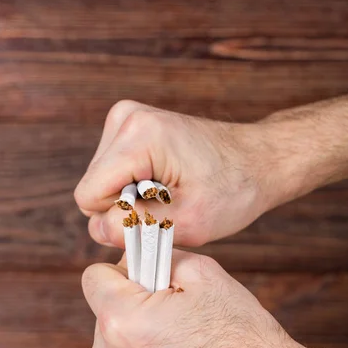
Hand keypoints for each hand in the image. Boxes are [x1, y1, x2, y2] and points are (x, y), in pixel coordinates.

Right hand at [74, 96, 347, 248]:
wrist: (258, 160)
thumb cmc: (234, 189)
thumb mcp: (187, 222)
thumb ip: (135, 229)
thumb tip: (96, 229)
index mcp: (139, 137)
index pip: (89, 197)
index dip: (120, 219)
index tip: (160, 216)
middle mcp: (126, 119)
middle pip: (94, 188)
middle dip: (127, 207)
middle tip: (171, 205)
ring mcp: (127, 118)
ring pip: (102, 182)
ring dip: (133, 198)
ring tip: (173, 193)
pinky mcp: (132, 127)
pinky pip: (113, 173)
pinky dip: (137, 186)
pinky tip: (167, 183)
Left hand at [82, 250, 347, 347]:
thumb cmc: (240, 335)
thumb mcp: (204, 273)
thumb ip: (161, 256)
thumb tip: (142, 256)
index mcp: (121, 320)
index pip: (94, 276)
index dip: (125, 267)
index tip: (151, 272)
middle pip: (104, 307)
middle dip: (133, 298)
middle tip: (176, 305)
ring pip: (114, 336)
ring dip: (138, 327)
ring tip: (183, 335)